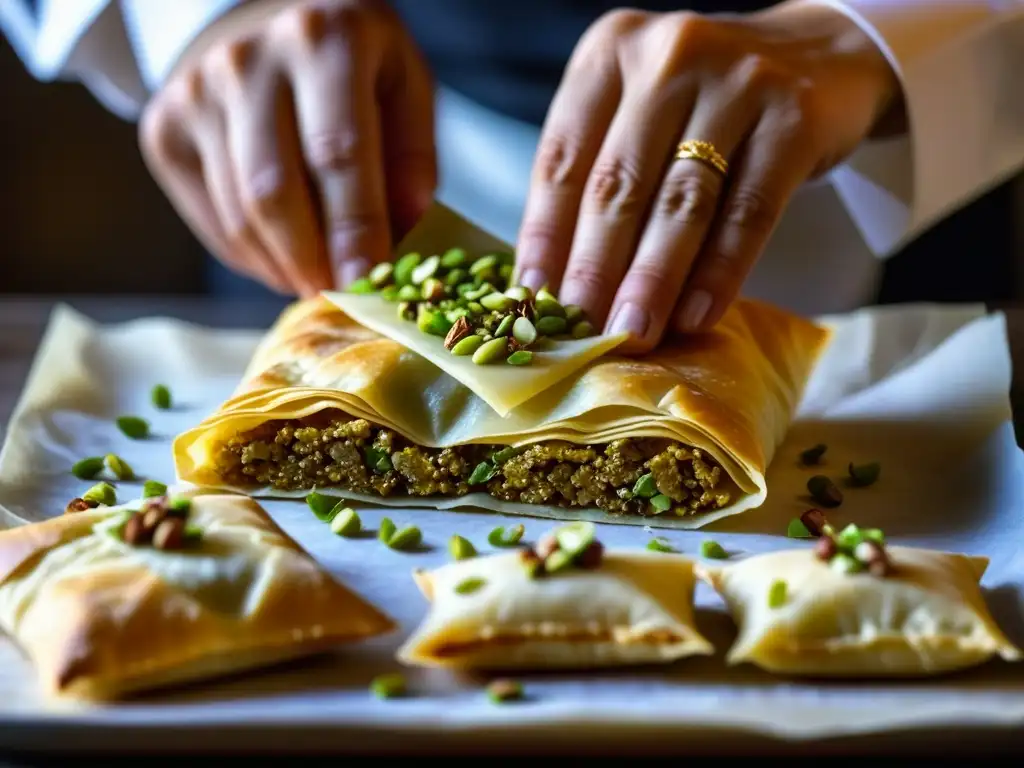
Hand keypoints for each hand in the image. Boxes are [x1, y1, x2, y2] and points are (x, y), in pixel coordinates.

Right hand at [139, 0, 435, 295]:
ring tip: (319, 279)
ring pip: (241, 217)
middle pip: (275, 192)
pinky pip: (215, 223)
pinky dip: (256, 258)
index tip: (366, 282)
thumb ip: (412, 157)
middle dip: (312, 261)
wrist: (259, 20)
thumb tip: (405, 235)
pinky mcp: (165, 131)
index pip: (337, 151)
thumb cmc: (349, 64)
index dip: (353, 226)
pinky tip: (286, 258)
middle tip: (341, 296)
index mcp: (322, 41)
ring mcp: (195, 95)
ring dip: (285, 267)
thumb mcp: (403, 84)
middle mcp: (247, 62)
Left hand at [515, 0, 900, 351]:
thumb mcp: (638, 112)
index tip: (534, 299)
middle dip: (595, 269)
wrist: (820, 55)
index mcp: (610, 52)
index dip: (545, 236)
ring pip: (682, 201)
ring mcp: (737, 81)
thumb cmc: (705, 101)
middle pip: (619, 183)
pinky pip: (749, 211)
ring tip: (633, 332)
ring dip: (653, 279)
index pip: (563, 159)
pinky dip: (720, 271)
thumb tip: (557, 285)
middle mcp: (668, 56)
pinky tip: (697, 315)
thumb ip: (598, 175)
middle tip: (584, 333)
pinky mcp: (794, 118)